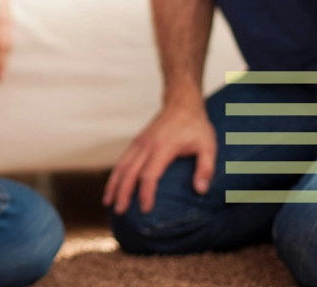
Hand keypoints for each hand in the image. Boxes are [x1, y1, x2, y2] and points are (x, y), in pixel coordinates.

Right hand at [103, 97, 216, 214]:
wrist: (181, 104)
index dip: (146, 192)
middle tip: (120, 212)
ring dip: (113, 185)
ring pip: (121, 166)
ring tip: (108, 203)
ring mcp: (139, 143)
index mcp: (163, 147)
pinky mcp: (136, 143)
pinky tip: (112, 187)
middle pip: (129, 172)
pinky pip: (122, 161)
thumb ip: (206, 168)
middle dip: (123, 193)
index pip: (149, 174)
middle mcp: (146, 146)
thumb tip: (200, 191)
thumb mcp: (208, 145)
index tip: (145, 209)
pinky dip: (115, 175)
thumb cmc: (196, 126)